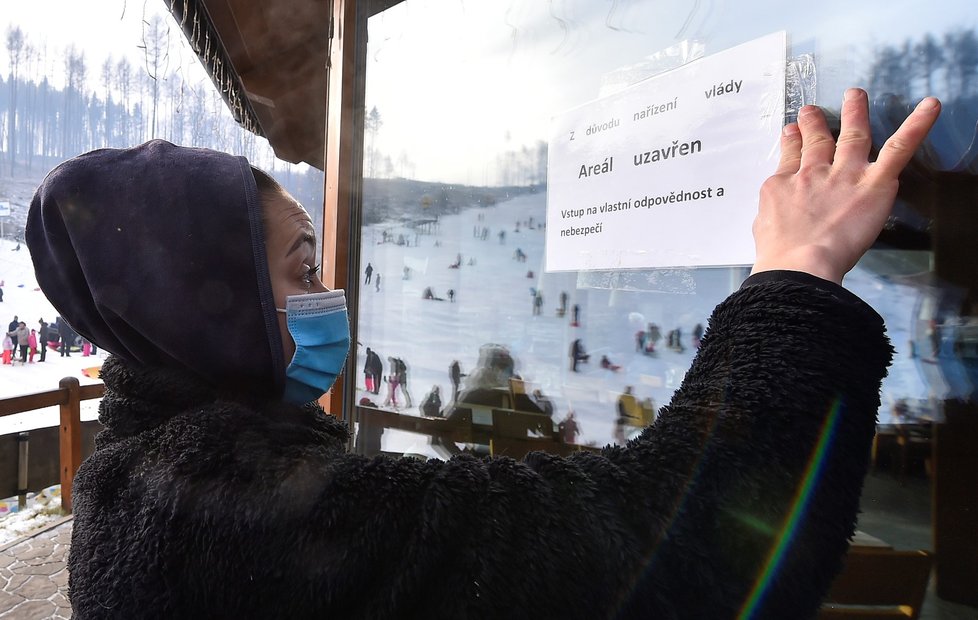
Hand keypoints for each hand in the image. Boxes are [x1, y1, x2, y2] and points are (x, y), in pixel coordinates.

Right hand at [750, 88, 940, 284]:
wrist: (798, 263)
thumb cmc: (780, 254)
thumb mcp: (762, 225)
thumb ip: (772, 210)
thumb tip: (777, 210)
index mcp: (785, 185)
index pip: (791, 156)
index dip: (792, 141)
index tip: (792, 133)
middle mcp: (814, 173)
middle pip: (817, 140)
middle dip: (815, 123)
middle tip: (812, 111)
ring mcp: (845, 174)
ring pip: (854, 135)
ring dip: (856, 112)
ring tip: (856, 96)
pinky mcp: (874, 183)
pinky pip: (899, 149)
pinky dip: (918, 125)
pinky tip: (929, 108)